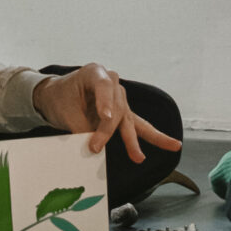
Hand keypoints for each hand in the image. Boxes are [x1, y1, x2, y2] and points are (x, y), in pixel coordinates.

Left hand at [31, 64, 182, 165]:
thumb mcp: (65, 110)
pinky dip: (153, 137)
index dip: (105, 103)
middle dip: (108, 130)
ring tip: (141, 157)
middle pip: (117, 108)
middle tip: (95, 147)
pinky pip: (139, 126)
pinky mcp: (124, 113)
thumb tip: (92, 149)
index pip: (104, 87)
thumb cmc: (60, 98)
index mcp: (95, 73)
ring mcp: (120, 98)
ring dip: (135, 140)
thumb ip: (80, 128)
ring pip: (130, 119)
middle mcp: (112, 83)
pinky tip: (172, 145)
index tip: (105, 117)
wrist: (57, 95)